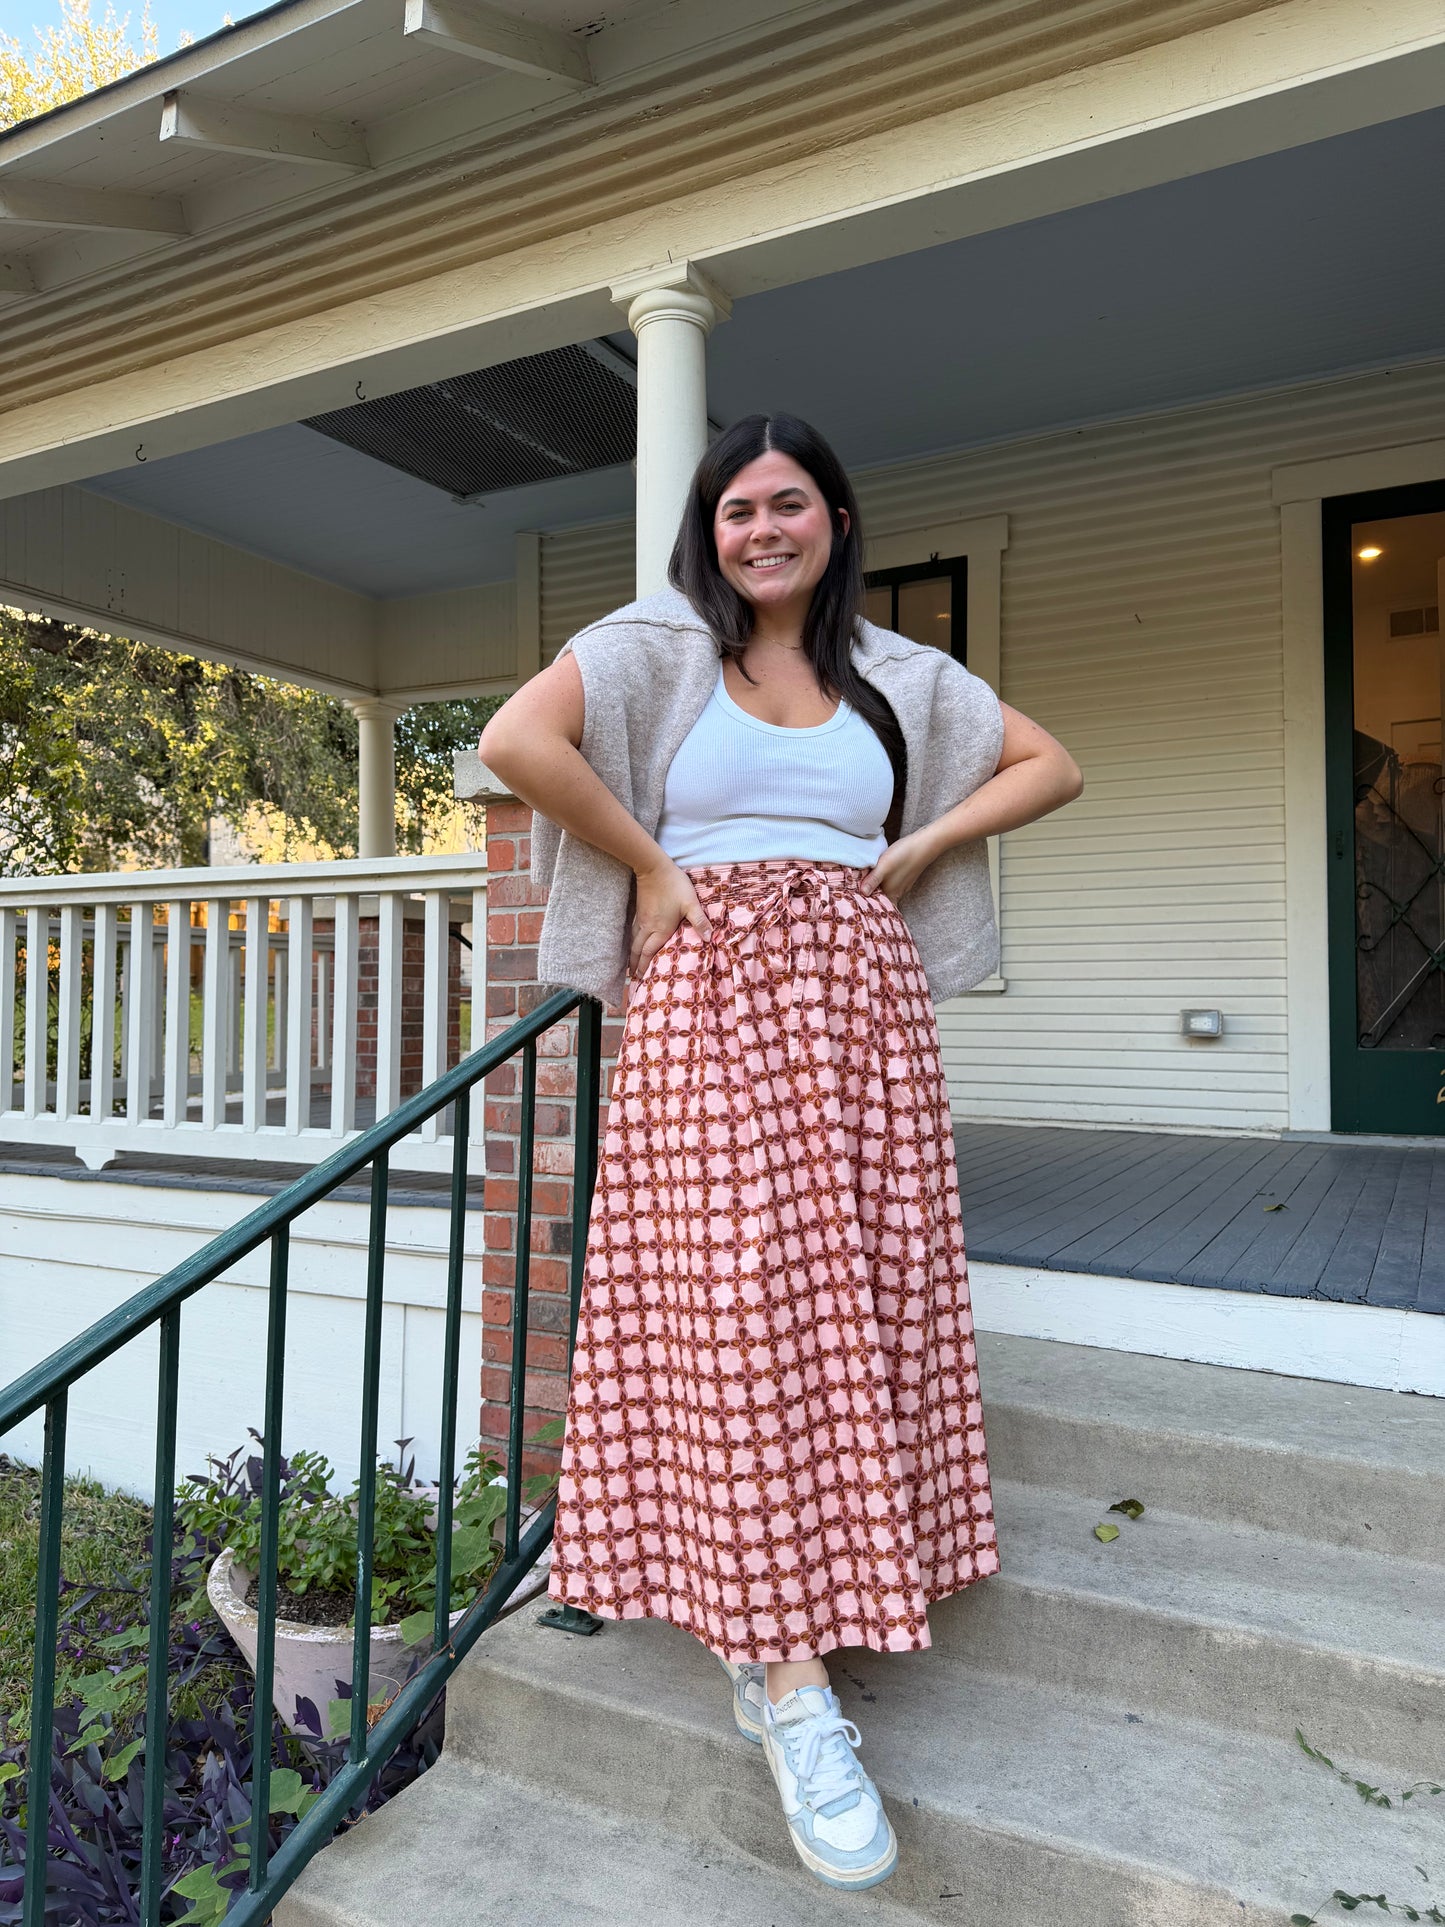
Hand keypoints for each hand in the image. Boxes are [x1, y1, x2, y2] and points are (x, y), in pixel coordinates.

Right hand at [629, 855, 711, 975]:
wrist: (653, 868)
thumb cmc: (674, 885)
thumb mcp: (691, 903)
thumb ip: (700, 921)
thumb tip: (709, 939)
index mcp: (660, 929)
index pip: (649, 953)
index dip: (644, 966)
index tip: (640, 978)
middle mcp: (648, 927)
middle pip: (637, 950)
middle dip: (634, 965)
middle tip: (633, 978)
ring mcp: (641, 919)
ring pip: (633, 941)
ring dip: (631, 955)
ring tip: (630, 966)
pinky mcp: (639, 911)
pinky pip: (633, 932)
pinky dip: (632, 942)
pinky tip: (633, 943)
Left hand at [859, 828, 941, 902]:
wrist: (925, 844)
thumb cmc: (904, 855)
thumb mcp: (884, 867)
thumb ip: (872, 881)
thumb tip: (861, 894)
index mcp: (891, 894)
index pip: (877, 908)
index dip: (865, 908)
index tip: (853, 906)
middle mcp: (897, 893)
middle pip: (880, 901)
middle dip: (869, 901)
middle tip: (853, 898)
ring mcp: (901, 886)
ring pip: (885, 893)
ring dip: (875, 891)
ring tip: (860, 888)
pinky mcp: (904, 878)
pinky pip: (890, 886)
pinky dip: (882, 885)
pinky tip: (875, 878)